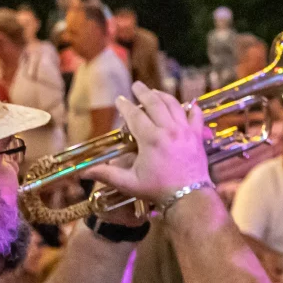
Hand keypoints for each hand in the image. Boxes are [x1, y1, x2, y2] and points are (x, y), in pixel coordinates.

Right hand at [90, 83, 211, 206]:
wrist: (189, 197)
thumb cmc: (158, 190)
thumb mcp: (129, 183)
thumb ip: (107, 174)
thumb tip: (84, 173)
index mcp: (151, 139)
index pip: (135, 115)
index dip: (125, 106)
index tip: (119, 99)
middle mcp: (169, 130)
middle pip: (155, 103)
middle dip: (144, 92)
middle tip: (137, 85)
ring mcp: (185, 131)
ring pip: (174, 105)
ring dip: (164, 96)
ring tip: (155, 92)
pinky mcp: (198, 136)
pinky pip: (196, 116)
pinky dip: (192, 108)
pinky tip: (189, 103)